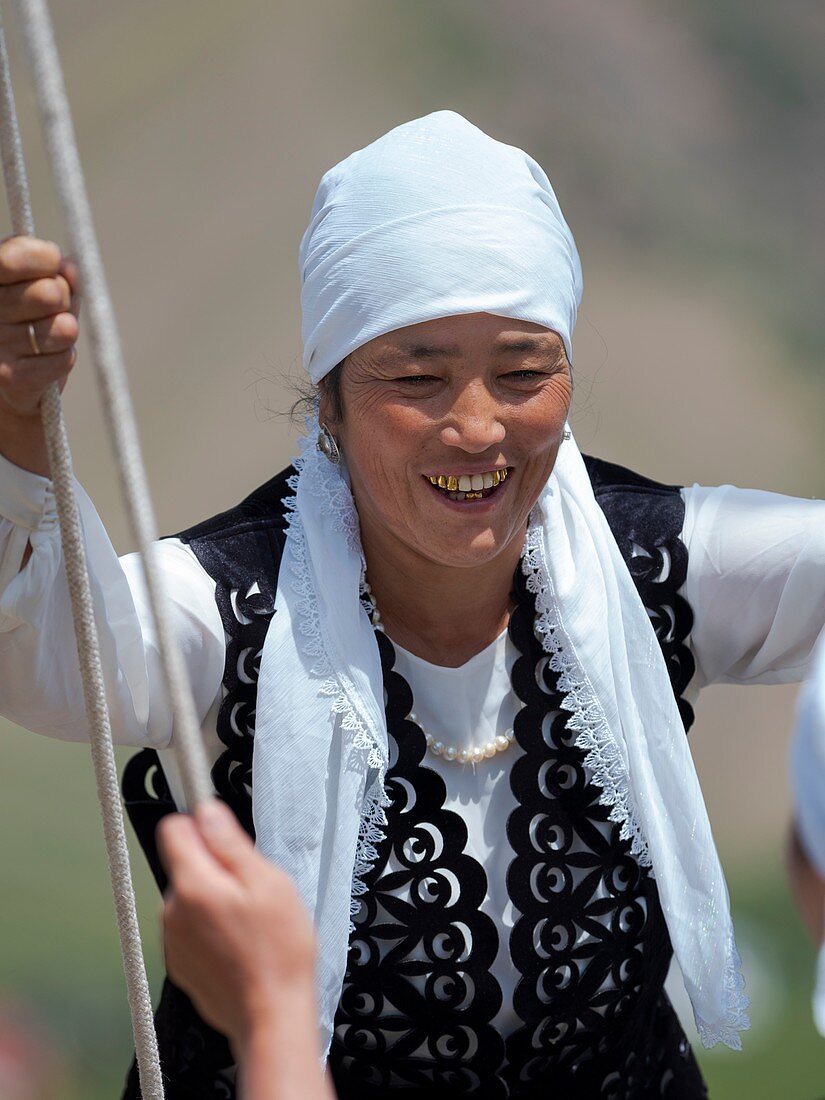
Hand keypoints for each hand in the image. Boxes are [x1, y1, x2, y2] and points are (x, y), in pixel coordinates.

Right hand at [0, 235, 78, 418]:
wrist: (8, 388)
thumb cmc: (29, 324)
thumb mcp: (41, 289)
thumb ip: (57, 274)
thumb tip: (69, 267)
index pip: (14, 259)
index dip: (44, 258)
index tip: (53, 263)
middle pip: (50, 293)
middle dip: (63, 299)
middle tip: (52, 308)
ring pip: (63, 328)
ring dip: (66, 331)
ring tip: (50, 336)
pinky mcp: (13, 379)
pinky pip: (64, 359)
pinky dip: (64, 358)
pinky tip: (47, 359)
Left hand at [157, 800, 318, 1059]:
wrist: (271, 1016)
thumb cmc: (278, 950)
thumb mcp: (268, 882)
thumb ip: (229, 843)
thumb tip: (205, 811)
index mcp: (192, 886)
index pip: (173, 828)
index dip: (201, 824)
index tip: (225, 836)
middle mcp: (172, 911)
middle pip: (186, 864)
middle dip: (215, 867)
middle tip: (253, 889)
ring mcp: (172, 941)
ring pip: (190, 896)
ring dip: (214, 899)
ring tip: (249, 922)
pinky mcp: (179, 965)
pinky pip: (191, 928)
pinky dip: (211, 928)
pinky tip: (239, 944)